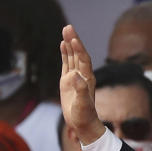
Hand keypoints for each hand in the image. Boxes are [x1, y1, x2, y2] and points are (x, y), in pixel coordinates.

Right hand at [59, 25, 105, 144]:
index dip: (79, 49)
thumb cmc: (85, 116)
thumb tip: (76, 75)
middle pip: (78, 54)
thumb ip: (81, 90)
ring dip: (70, 44)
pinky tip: (63, 44)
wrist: (84, 123)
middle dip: (74, 41)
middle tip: (68, 27)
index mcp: (88, 80)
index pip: (84, 60)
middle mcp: (83, 76)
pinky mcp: (68, 81)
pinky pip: (67, 63)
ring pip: (72, 57)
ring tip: (66, 30)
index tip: (73, 39)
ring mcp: (76, 77)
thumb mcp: (83, 105)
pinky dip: (65, 53)